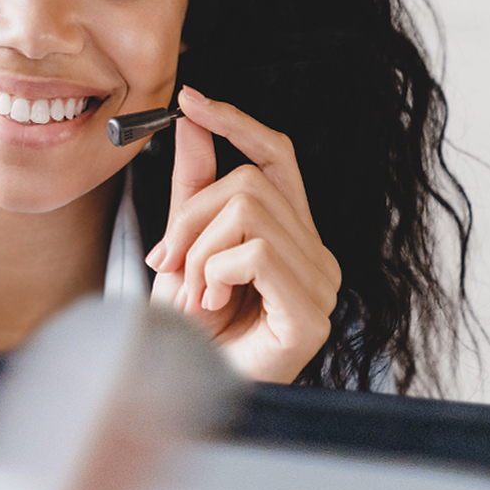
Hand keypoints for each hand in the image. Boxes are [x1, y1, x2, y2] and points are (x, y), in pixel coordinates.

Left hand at [148, 86, 339, 383]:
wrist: (186, 389)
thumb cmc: (189, 330)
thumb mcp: (184, 244)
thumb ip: (194, 185)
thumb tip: (191, 119)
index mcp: (292, 235)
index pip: (278, 157)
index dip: (237, 124)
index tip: (190, 100)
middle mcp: (317, 255)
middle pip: (249, 184)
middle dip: (191, 218)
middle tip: (168, 262)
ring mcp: (321, 285)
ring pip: (249, 215)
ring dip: (199, 251)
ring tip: (194, 293)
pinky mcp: (311, 315)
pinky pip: (258, 253)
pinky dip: (218, 271)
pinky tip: (212, 303)